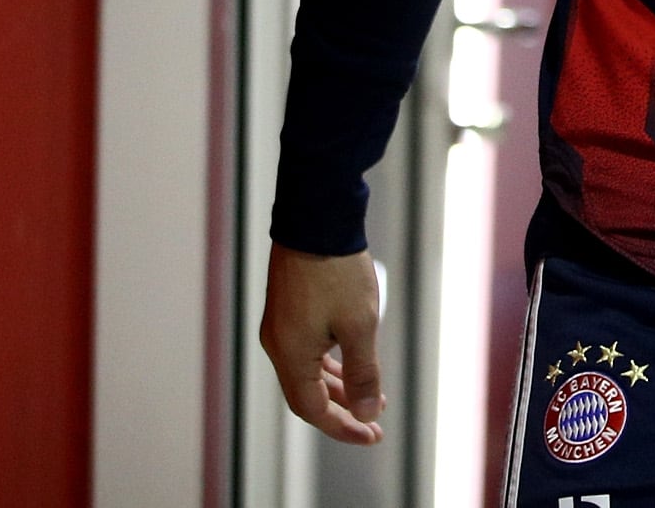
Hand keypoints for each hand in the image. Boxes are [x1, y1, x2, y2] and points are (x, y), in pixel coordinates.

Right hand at [260, 243, 387, 444]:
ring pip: (309, 372)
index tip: (371, 435)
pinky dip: (331, 364)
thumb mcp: (359, 325)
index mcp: (290, 355)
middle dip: (343, 410)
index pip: (312, 409)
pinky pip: (308, 351)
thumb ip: (362, 372)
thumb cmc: (337, 271)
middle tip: (375, 422)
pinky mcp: (289, 311)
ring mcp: (282, 328)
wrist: (316, 220)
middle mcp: (278, 345)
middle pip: (308, 394)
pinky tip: (353, 364)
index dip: (342, 427)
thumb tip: (366, 413)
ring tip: (372, 396)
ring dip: (340, 386)